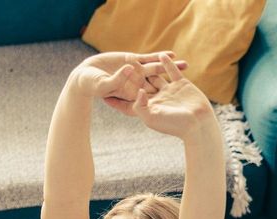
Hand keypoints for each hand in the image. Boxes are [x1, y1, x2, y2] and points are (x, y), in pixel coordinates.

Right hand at [70, 51, 187, 104]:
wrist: (86, 74)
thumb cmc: (91, 85)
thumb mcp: (103, 85)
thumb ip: (116, 80)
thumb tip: (130, 69)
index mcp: (131, 96)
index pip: (149, 100)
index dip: (163, 102)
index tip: (177, 104)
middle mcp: (136, 85)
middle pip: (159, 86)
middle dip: (174, 86)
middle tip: (190, 86)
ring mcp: (136, 73)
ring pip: (157, 71)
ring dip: (171, 69)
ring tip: (186, 66)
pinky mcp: (133, 61)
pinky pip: (149, 59)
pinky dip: (160, 57)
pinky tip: (172, 55)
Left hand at [109, 52, 215, 139]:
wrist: (199, 124)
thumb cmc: (175, 125)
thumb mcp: (153, 117)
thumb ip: (141, 106)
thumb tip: (137, 91)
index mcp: (148, 109)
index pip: (128, 103)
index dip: (116, 98)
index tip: (101, 93)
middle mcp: (157, 99)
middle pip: (139, 86)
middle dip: (127, 78)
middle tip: (115, 68)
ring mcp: (168, 91)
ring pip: (153, 76)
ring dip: (144, 67)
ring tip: (132, 57)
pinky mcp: (180, 84)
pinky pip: (171, 71)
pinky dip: (165, 63)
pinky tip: (159, 55)